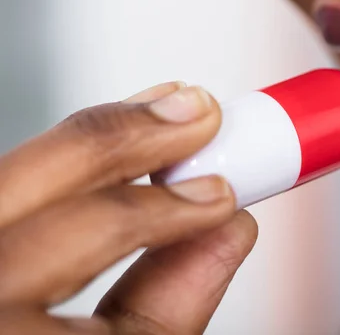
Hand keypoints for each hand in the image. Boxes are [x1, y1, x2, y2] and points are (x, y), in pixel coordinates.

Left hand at [0, 82, 257, 333]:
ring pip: (8, 172)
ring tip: (159, 117)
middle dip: (129, 138)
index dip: (166, 207)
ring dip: (93, 137)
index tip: (225, 188)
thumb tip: (229, 232)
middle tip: (199, 113)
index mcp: (2, 334)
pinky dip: (59, 160)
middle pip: (29, 187)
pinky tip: (101, 150)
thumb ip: (173, 306)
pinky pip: (4, 183)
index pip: (89, 243)